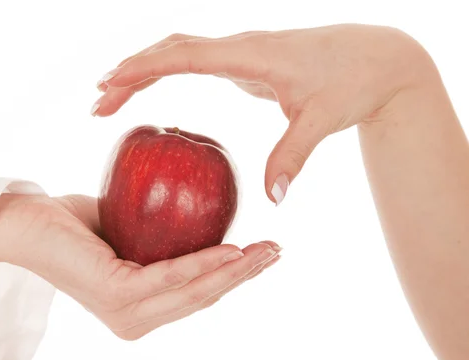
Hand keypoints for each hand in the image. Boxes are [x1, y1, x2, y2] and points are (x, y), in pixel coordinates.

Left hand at [0, 193, 280, 339]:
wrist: (23, 226)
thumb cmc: (73, 225)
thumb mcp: (128, 231)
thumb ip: (160, 235)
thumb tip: (195, 214)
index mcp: (141, 308)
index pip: (197, 295)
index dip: (234, 277)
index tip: (262, 253)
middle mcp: (137, 320)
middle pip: (204, 298)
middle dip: (246, 276)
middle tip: (277, 250)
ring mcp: (126, 313)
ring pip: (195, 292)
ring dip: (236, 271)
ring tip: (266, 250)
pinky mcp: (116, 297)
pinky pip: (171, 276)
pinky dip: (204, 262)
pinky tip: (230, 249)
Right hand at [93, 24, 434, 204]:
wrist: (376, 57)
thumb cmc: (352, 81)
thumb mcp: (323, 120)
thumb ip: (292, 156)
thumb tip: (272, 198)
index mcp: (252, 56)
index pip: (186, 55)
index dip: (145, 67)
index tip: (110, 83)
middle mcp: (239, 47)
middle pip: (171, 49)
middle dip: (131, 72)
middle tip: (97, 101)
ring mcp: (239, 52)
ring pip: (178, 51)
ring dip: (142, 69)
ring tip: (110, 96)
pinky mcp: (243, 62)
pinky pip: (192, 59)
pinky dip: (164, 71)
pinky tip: (151, 86)